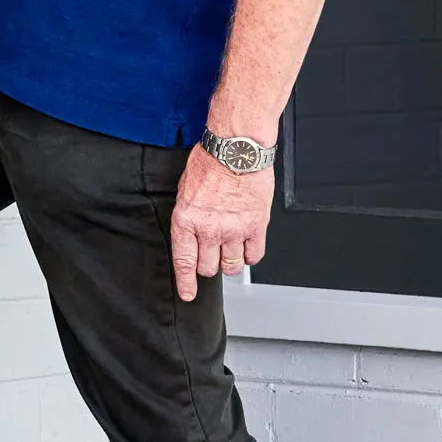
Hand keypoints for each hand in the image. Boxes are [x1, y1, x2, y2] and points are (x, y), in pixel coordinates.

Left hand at [168, 147, 273, 300]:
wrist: (237, 148)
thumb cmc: (211, 161)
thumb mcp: (185, 188)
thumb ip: (189, 214)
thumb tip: (192, 230)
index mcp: (186, 220)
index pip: (184, 261)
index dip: (186, 282)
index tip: (188, 292)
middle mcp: (209, 229)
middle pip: (208, 267)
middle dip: (208, 266)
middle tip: (211, 257)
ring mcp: (234, 230)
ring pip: (231, 265)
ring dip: (229, 263)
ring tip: (229, 252)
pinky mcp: (256, 226)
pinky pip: (254, 255)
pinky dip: (250, 256)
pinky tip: (246, 247)